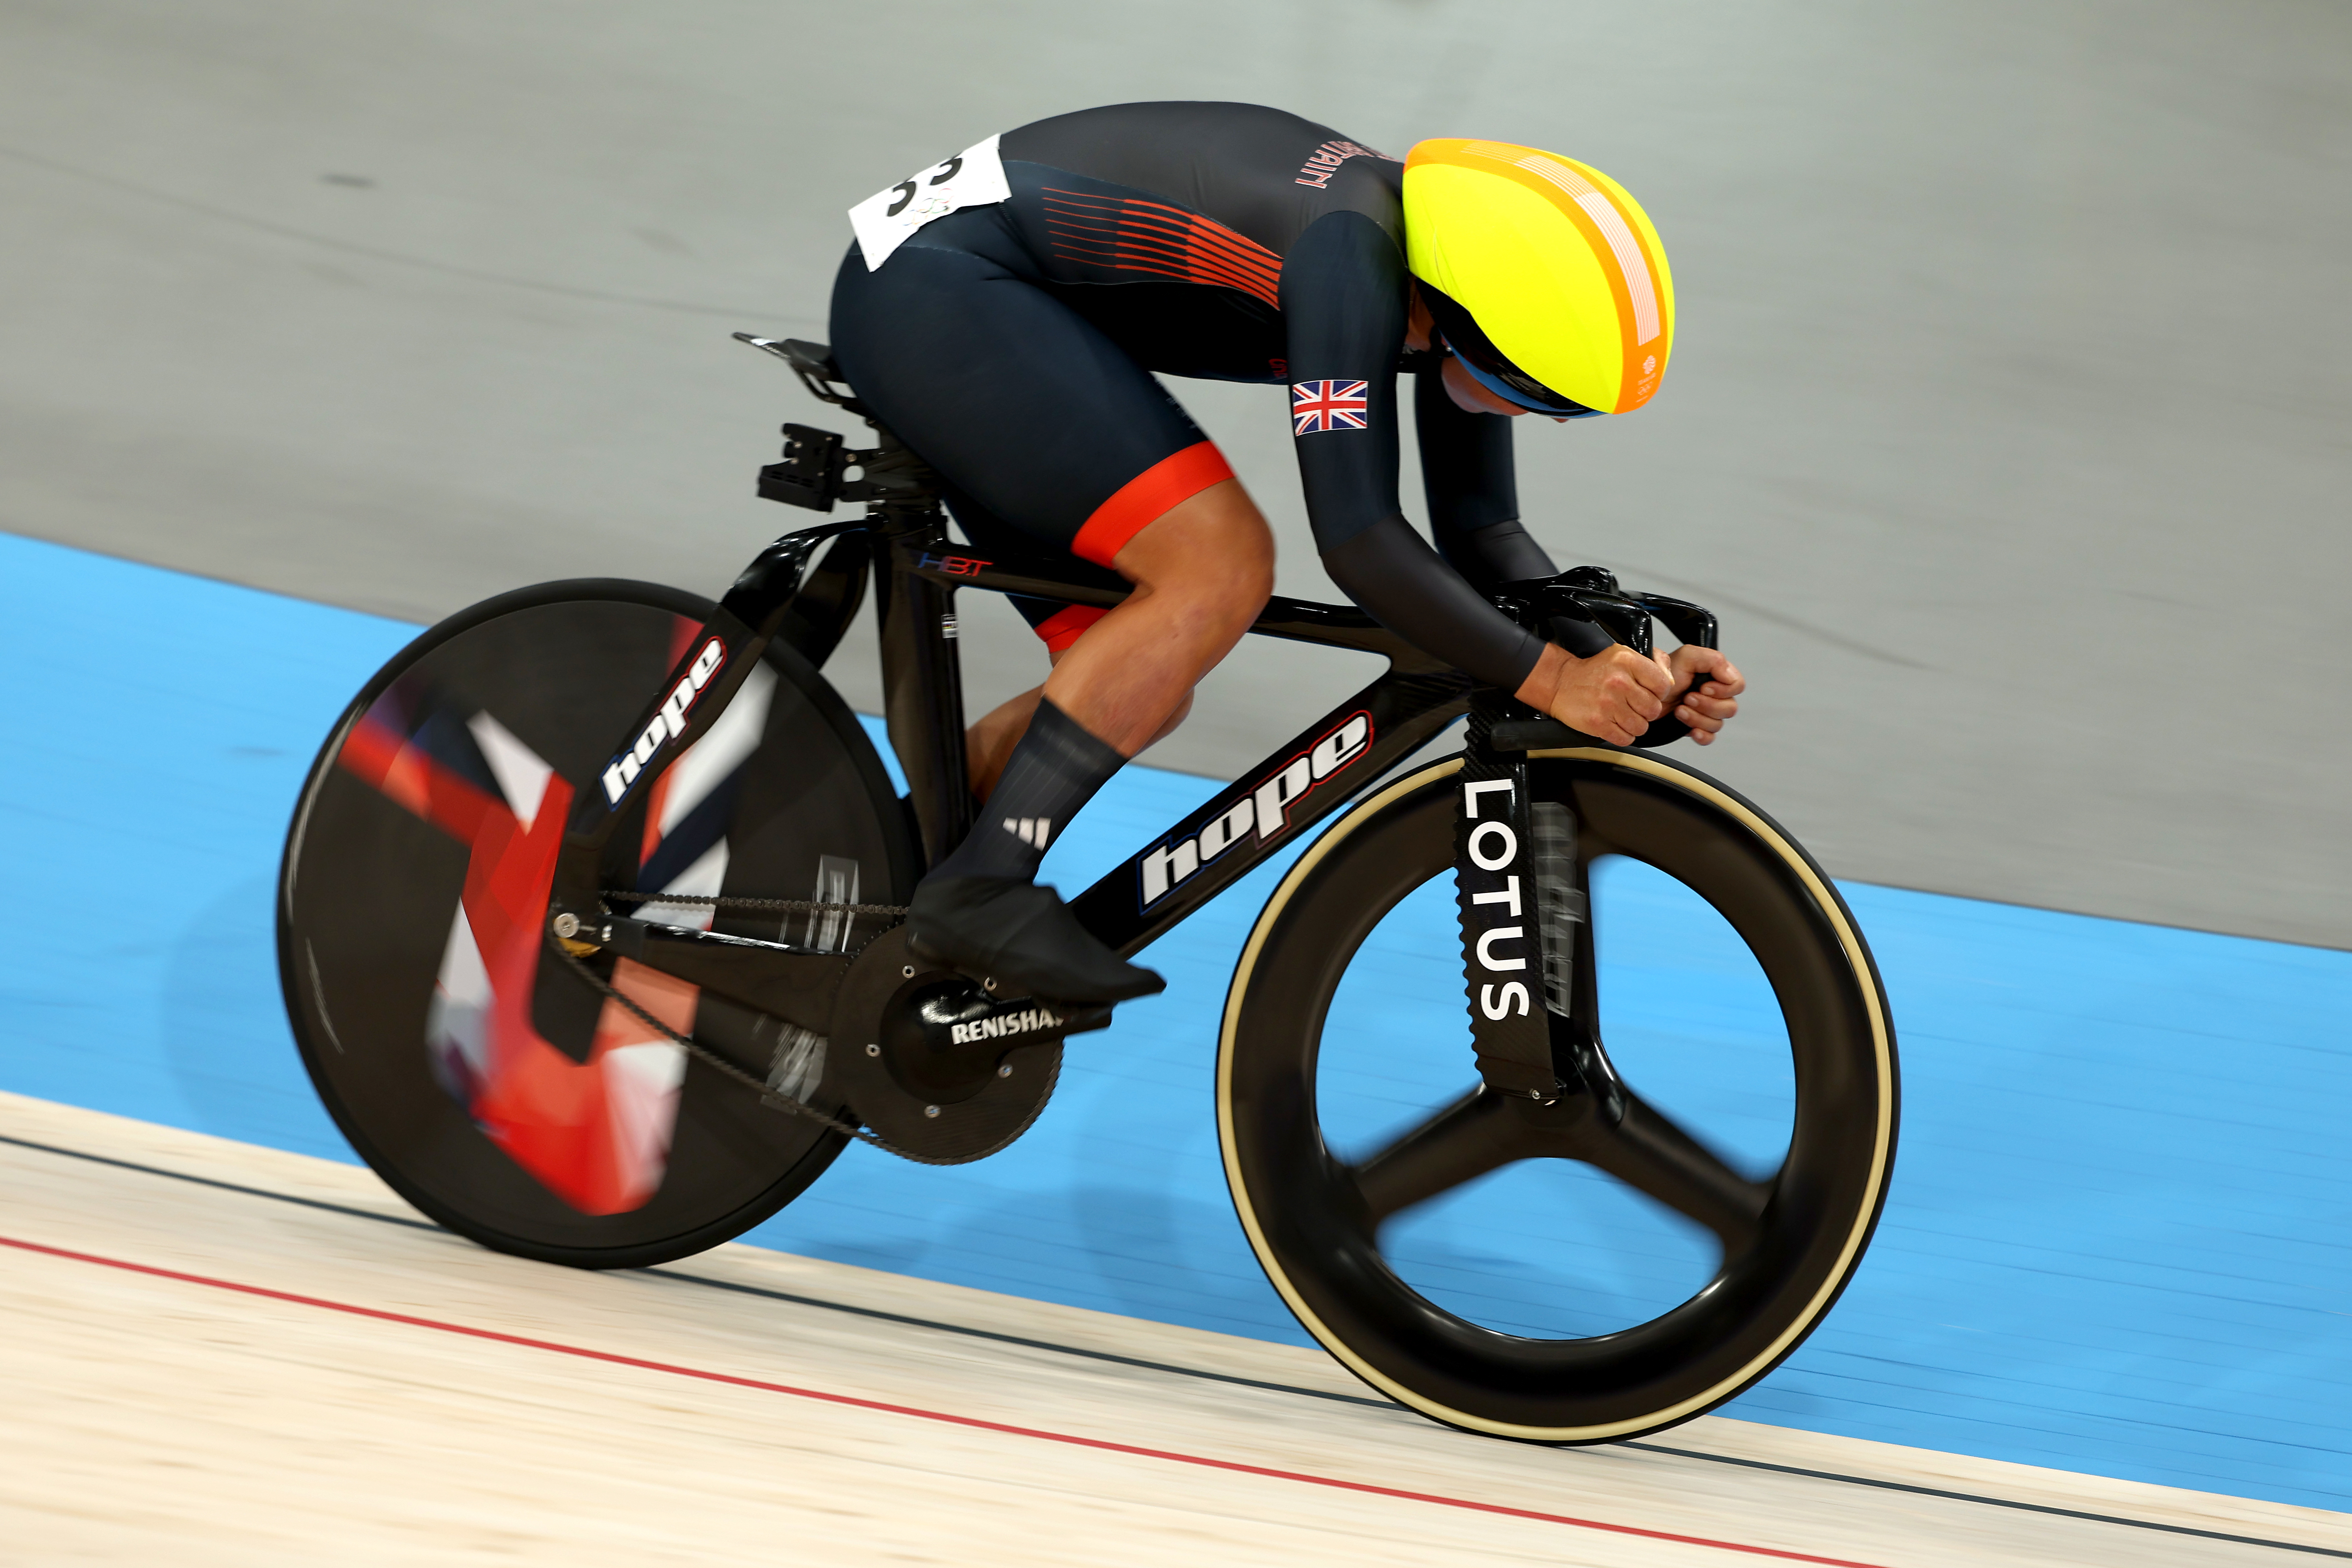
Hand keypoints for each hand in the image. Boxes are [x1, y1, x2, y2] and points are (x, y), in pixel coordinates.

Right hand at [1515, 642, 1671, 745]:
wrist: (1561, 682)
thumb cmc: (1594, 670)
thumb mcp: (1624, 654)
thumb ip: (1654, 663)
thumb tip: (1671, 681)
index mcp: (1627, 662)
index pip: (1662, 685)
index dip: (1659, 693)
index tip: (1649, 692)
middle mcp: (1618, 682)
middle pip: (1653, 709)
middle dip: (1646, 711)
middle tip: (1635, 706)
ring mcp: (1607, 704)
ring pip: (1641, 727)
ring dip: (1635, 725)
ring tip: (1624, 716)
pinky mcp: (1598, 723)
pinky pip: (1625, 739)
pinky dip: (1623, 735)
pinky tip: (1615, 724)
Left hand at [1658, 644, 1744, 744]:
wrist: (1641, 696)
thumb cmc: (1661, 675)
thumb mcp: (1685, 657)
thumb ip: (1712, 659)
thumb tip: (1730, 676)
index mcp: (1715, 676)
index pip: (1738, 685)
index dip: (1723, 689)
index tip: (1704, 687)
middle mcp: (1714, 695)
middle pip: (1730, 708)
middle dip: (1707, 705)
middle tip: (1687, 698)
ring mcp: (1705, 712)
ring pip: (1718, 723)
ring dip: (1698, 717)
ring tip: (1680, 710)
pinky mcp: (1696, 727)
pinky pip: (1710, 738)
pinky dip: (1701, 735)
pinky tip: (1690, 730)